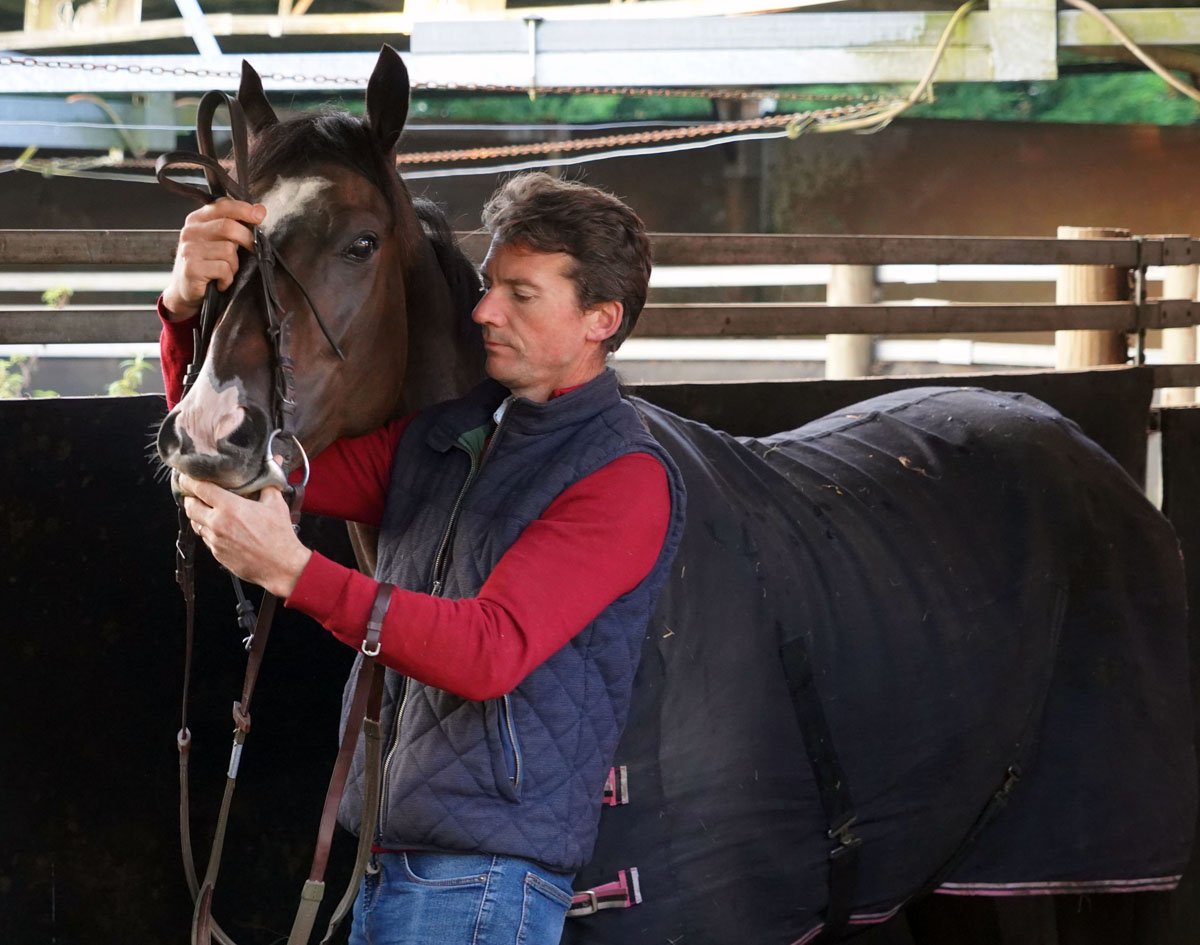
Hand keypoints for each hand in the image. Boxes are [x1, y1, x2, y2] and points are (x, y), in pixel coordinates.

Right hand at [162, 198, 266, 320]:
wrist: (185, 291)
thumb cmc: (207, 264)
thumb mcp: (217, 240)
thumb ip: (234, 225)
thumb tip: (260, 210)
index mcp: (197, 219)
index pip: (222, 205)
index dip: (244, 209)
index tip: (260, 215)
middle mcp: (190, 231)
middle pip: (228, 227)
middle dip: (247, 239)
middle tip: (252, 249)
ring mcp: (189, 249)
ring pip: (228, 250)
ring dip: (234, 265)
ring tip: (226, 271)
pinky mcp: (192, 267)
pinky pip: (223, 269)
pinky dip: (227, 278)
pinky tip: (220, 282)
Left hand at [180, 473, 311, 597]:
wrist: (281, 566)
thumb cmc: (280, 535)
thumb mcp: (276, 504)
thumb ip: (268, 482)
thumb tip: (275, 461)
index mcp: (229, 507)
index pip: (200, 489)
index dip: (189, 481)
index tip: (187, 476)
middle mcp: (217, 523)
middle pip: (190, 507)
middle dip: (190, 498)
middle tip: (196, 494)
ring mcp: (215, 540)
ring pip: (196, 524)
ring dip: (200, 516)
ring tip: (209, 511)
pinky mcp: (217, 554)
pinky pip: (206, 539)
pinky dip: (210, 532)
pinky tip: (222, 529)